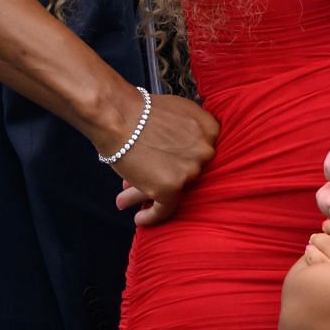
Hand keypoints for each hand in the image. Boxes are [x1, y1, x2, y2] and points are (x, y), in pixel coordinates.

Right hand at [103, 91, 217, 225]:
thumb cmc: (142, 110)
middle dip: (168, 175)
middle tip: (151, 178)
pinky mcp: (170, 188)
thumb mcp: (180, 110)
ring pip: (173, 191)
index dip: (186, 160)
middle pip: (188, 172)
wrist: (118, 116)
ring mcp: (189, 171)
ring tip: (131, 200)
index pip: (203, 154)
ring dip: (150, 194)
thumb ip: (190, 128)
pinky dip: (151, 217)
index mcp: (210, 130)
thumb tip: (185, 147)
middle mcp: (205, 152)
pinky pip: (163, 210)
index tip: (175, 167)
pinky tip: (140, 219)